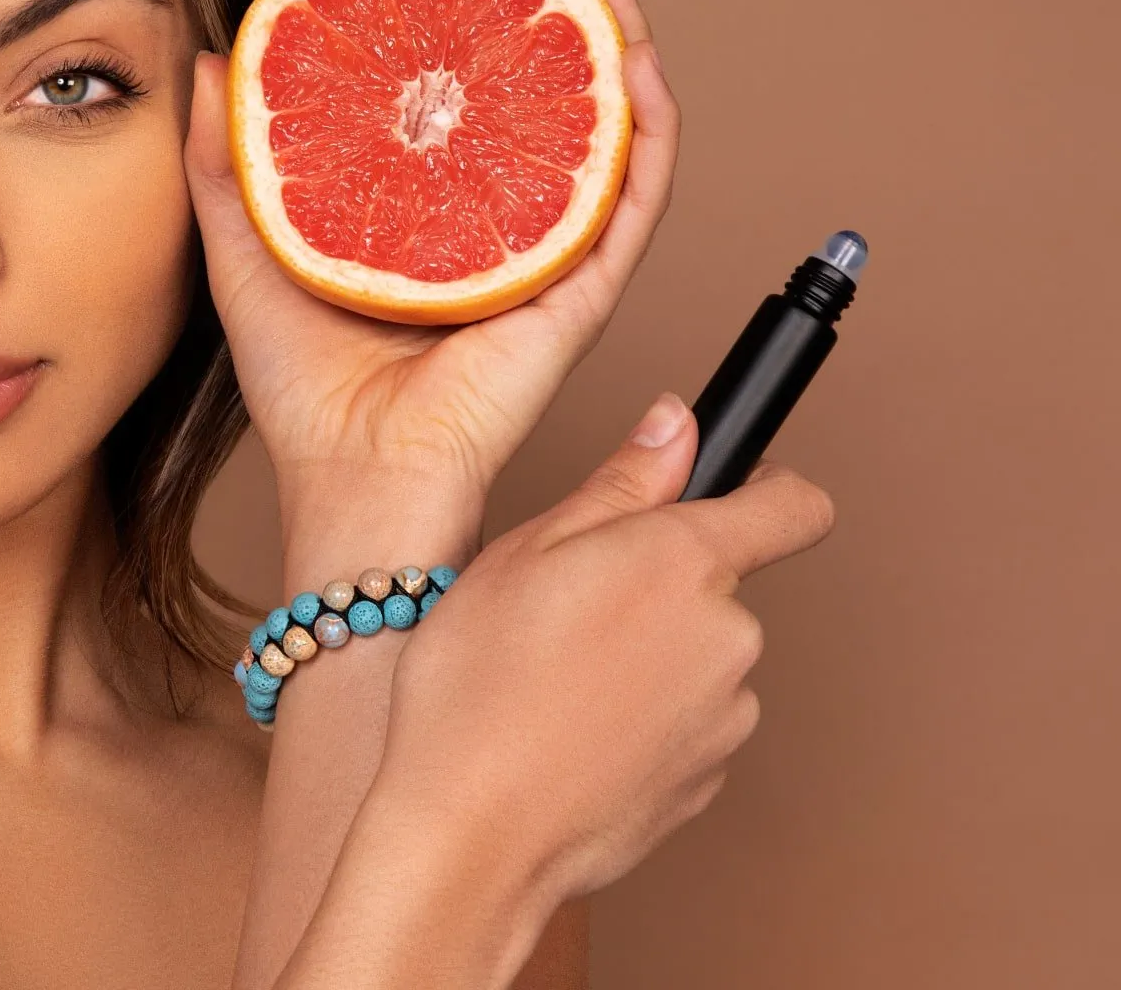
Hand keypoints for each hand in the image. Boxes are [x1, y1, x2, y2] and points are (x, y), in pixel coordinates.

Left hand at [183, 0, 679, 532]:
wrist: (357, 476)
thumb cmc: (309, 393)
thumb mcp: (249, 250)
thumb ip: (226, 163)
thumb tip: (214, 63)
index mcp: (437, 231)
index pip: (472, 116)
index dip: (476, 39)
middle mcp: (502, 239)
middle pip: (548, 114)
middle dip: (553, 22)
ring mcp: (550, 265)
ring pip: (609, 143)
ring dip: (620, 53)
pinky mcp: (582, 294)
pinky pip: (636, 201)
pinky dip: (650, 130)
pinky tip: (637, 64)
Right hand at [370, 391, 836, 904]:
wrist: (468, 840)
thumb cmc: (479, 686)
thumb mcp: (531, 549)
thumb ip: (624, 480)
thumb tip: (678, 422)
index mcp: (686, 562)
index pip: (794, 506)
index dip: (769, 486)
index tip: (736, 490)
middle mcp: (728, 636)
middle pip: (720, 584)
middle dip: (661, 583)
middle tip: (572, 608)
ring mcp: (726, 716)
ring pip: (700, 654)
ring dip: (652, 654)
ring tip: (564, 681)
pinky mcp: (710, 778)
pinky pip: (691, 719)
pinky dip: (650, 717)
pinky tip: (579, 733)